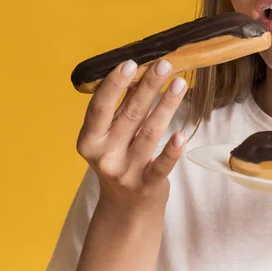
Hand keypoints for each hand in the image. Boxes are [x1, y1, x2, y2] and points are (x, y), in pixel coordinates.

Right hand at [76, 59, 188, 212]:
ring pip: (149, 133)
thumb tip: (142, 72)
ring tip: (181, 84)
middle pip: (129, 115)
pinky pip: (161, 166)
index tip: (130, 63)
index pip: (100, 107)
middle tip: (165, 64)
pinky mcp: (146, 186)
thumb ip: (122, 110)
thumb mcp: (112, 137)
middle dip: (148, 87)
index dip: (115, 84)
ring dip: (167, 106)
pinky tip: (182, 135)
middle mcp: (104, 156)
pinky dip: (171, 151)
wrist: (126, 208)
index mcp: (89, 140)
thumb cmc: (120, 160)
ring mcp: (125, 172)